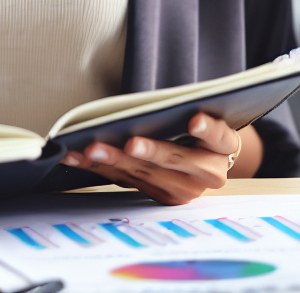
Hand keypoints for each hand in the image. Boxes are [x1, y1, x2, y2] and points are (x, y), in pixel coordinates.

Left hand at [60, 114, 260, 204]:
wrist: (205, 159)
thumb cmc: (196, 126)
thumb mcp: (202, 115)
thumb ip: (185, 109)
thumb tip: (149, 102)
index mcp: (223, 147)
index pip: (220, 137)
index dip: (208, 129)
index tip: (194, 119)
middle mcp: (207, 173)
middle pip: (176, 160)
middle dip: (149, 151)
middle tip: (129, 143)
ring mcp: (183, 189)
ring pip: (146, 174)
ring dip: (114, 162)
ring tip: (91, 149)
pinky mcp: (159, 197)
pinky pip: (126, 181)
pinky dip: (99, 168)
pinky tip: (77, 157)